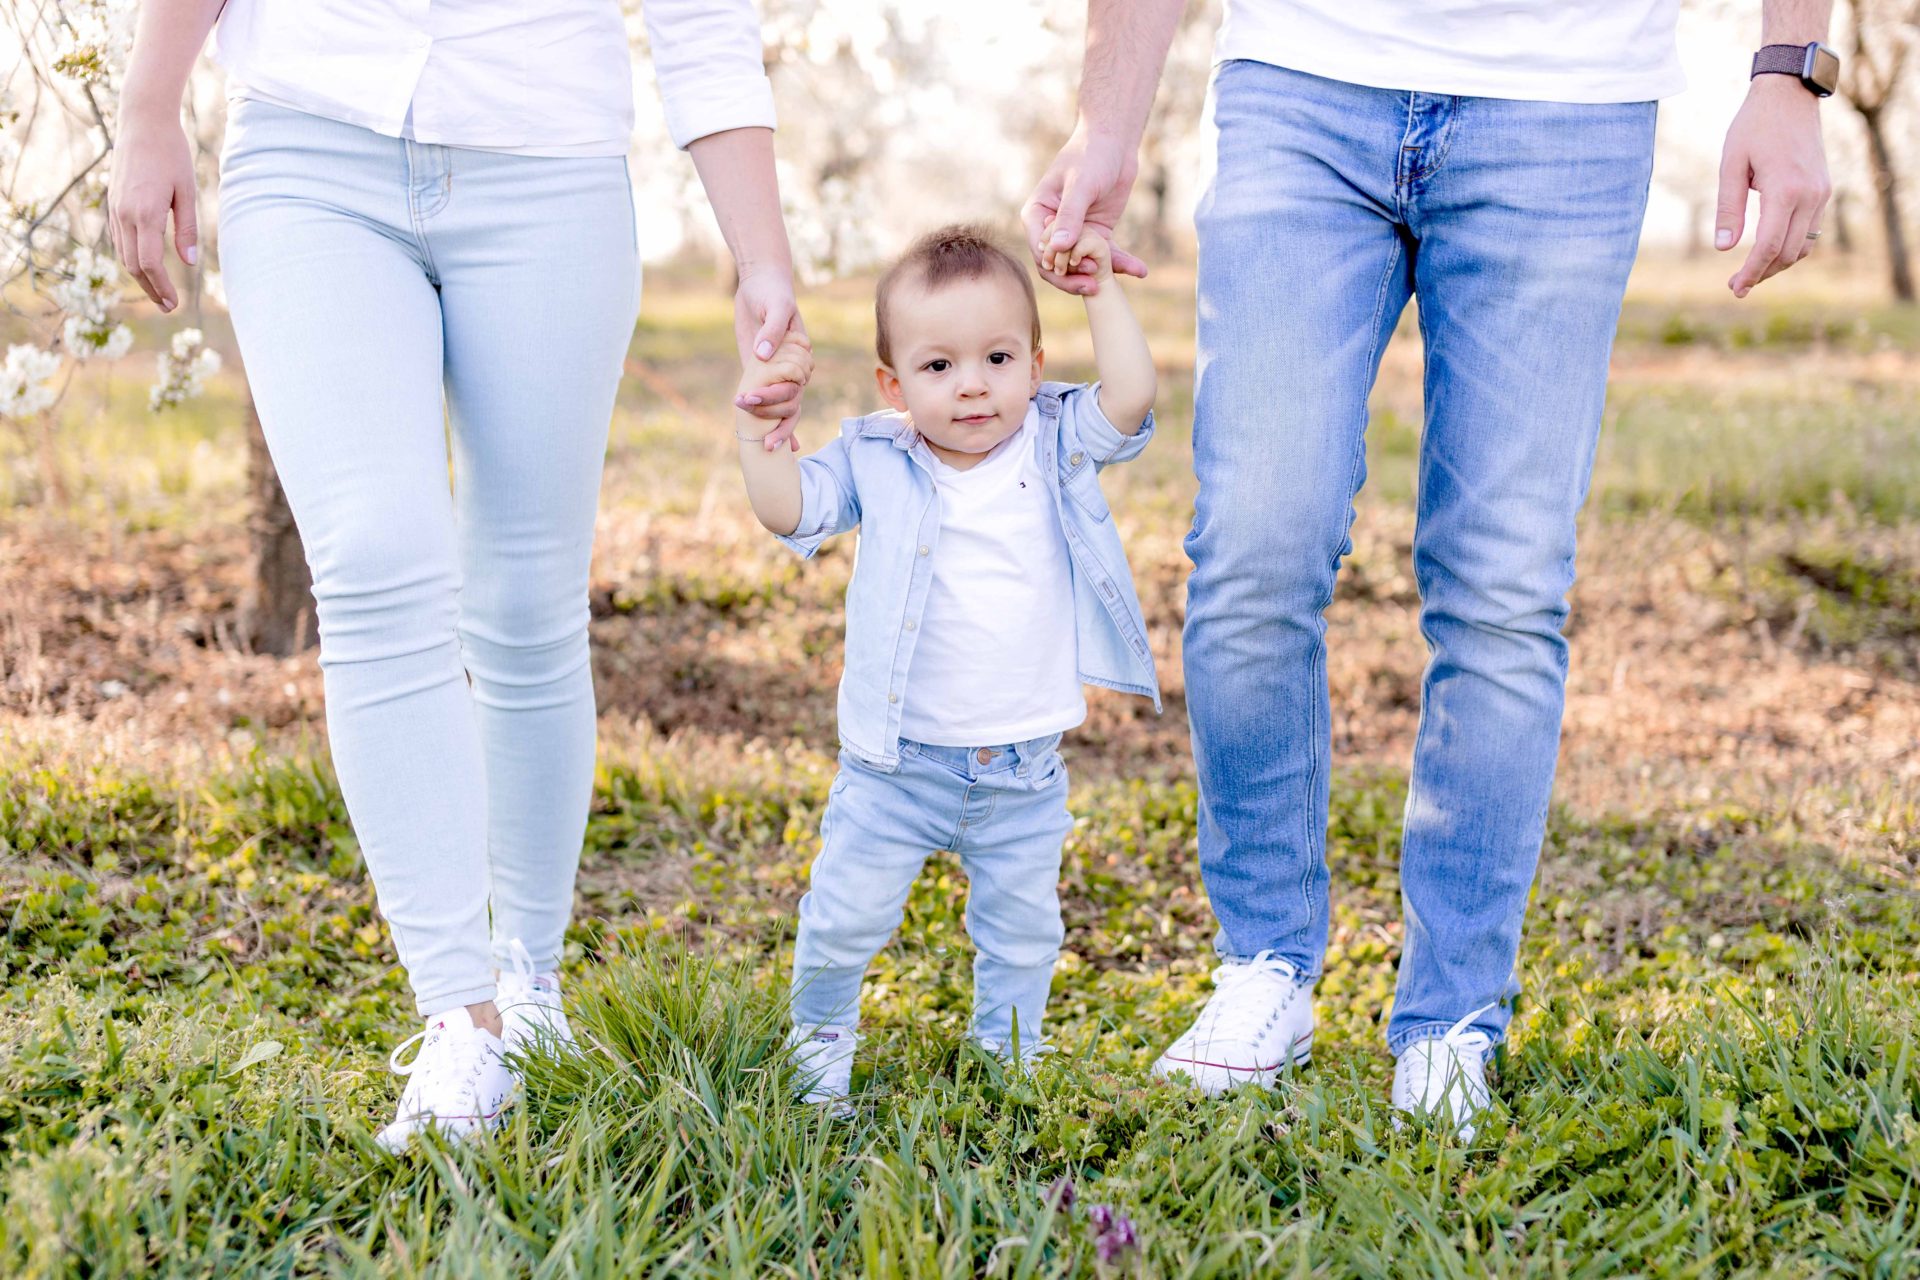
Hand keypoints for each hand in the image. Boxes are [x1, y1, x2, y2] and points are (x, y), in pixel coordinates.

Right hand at [107, 107, 198, 311]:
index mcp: (145, 213)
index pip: (148, 262)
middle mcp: (124, 213)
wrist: (142, 123)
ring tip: (159, 293)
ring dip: (140, 277)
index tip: (174, 303)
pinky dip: (131, 257)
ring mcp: (115, 208)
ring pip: (123, 254)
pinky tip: (145, 267)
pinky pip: (119, 239)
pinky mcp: (113, 203)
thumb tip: (190, 262)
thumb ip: (188, 228)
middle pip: (133, 264)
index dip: (161, 286)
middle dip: (151, 289)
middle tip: (168, 307)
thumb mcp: (187, 191)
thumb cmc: (172, 154)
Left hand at [733, 265, 808, 447]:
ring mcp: (777, 375)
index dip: (777, 394)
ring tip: (767, 447)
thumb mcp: (775, 307)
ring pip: (784, 408)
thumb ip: (772, 331)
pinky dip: (772, 424)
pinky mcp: (759, 375)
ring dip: (775, 426)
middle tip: (746, 410)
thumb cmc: (772, 293)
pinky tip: (772, 446)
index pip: (796, 383)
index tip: (754, 397)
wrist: (759, 285)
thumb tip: (763, 356)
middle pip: (789, 400)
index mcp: (801, 356)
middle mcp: (794, 370)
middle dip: (770, 412)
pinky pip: (767, 403)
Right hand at [1021, 124, 1147, 296]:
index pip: (1041, 251)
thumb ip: (1069, 216)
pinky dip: (1122, 263)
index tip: (1080, 272)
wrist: (1114, 143)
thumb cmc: (1090, 155)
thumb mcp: (1080, 184)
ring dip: (1102, 274)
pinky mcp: (1096, 234)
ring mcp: (1075, 233)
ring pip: (1082, 264)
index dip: (1057, 267)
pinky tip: (1140, 270)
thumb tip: (1057, 248)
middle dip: (1077, 277)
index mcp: (1037, 215)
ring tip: (1125, 274)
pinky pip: (1106, 255)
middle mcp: (1051, 228)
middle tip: (1097, 286)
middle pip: (1059, 265)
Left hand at [1715, 77, 1830, 297]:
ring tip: (1750, 273)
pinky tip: (1768, 251)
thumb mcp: (1731, 164)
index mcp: (1785, 190)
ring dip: (1777, 264)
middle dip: (1762, 273)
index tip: (1734, 287)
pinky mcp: (1823, 189)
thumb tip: (1724, 248)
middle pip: (1788, 253)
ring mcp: (1821, 193)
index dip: (1751, 272)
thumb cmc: (1754, 126)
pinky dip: (1790, 246)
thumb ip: (1728, 207)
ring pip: (1803, 245)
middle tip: (1736, 286)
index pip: (1768, 246)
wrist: (1789, 95)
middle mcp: (1810, 195)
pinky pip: (1810, 230)